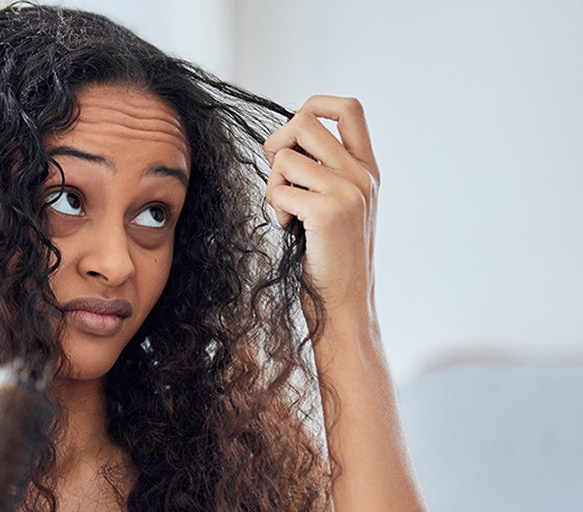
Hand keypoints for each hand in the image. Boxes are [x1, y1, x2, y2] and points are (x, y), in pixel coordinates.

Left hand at [263, 95, 378, 309]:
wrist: (345, 303)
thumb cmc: (329, 255)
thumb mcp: (336, 203)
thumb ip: (323, 169)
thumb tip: (287, 134)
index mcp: (367, 168)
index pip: (348, 108)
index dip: (314, 106)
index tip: (295, 132)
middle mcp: (362, 175)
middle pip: (304, 122)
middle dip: (277, 144)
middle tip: (281, 178)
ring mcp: (348, 191)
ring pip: (285, 157)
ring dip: (273, 184)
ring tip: (288, 212)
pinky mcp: (327, 212)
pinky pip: (278, 189)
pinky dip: (275, 208)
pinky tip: (291, 229)